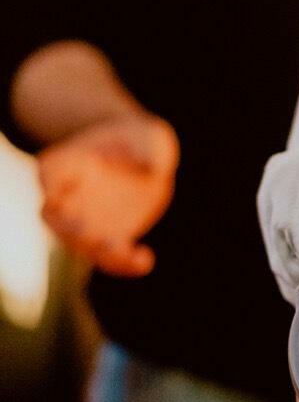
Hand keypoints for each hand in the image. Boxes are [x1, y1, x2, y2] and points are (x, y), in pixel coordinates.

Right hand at [37, 113, 178, 275]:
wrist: (144, 161)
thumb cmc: (138, 142)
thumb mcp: (148, 137)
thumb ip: (147, 149)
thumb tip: (149, 167)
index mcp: (69, 163)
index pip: (48, 171)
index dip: (47, 181)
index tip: (50, 186)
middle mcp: (69, 197)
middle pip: (53, 217)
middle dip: (66, 228)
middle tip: (84, 231)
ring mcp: (84, 222)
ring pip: (80, 245)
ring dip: (98, 252)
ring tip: (125, 252)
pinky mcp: (107, 240)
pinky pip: (110, 259)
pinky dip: (124, 264)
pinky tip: (145, 260)